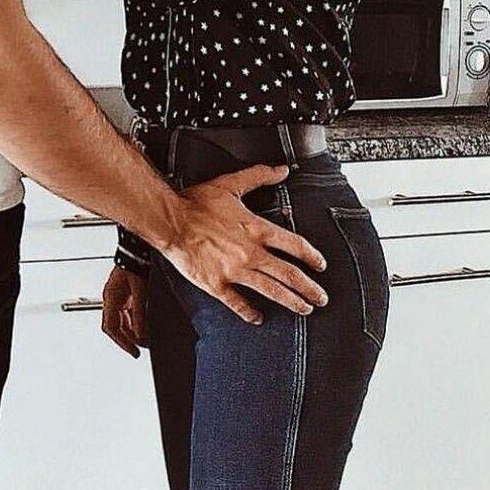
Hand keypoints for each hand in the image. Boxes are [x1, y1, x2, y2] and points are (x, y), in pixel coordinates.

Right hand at [101, 266, 148, 358]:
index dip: (121, 342)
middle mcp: (111, 298)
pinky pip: (127, 313)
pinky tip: (144, 327)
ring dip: (131, 332)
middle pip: (115, 326)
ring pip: (121, 321)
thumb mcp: (140, 291)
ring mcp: (118, 296)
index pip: (111, 327)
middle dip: (127, 339)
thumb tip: (141, 334)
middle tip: (138, 350)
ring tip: (144, 341)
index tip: (134, 351)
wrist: (136, 250)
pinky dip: (134, 322)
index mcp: (110, 298)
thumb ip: (140, 314)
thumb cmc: (135, 265)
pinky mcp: (125, 294)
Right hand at [161, 164, 327, 325]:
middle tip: (320, 297)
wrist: (169, 219)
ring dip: (291, 302)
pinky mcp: (216, 284)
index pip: (294, 245)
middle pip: (289, 274)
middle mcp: (249, 253)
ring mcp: (234, 271)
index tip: (320, 265)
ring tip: (303, 309)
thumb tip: (280, 170)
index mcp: (255, 229)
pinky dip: (250, 313)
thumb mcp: (230, 184)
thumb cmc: (196, 203)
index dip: (312, 256)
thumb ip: (258, 176)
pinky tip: (258, 318)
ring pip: (271, 291)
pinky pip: (238, 303)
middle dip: (309, 288)